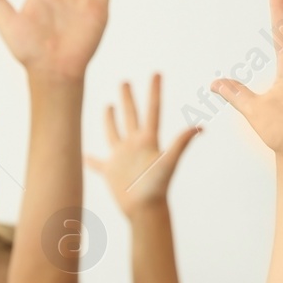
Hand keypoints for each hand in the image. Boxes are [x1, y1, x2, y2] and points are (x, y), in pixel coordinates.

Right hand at [86, 75, 200, 213]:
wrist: (145, 210)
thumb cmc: (157, 188)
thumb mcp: (168, 162)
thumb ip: (181, 143)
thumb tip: (199, 128)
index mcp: (148, 140)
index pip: (152, 109)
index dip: (154, 91)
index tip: (156, 72)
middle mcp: (135, 145)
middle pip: (131, 115)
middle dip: (128, 98)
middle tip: (125, 81)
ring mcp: (122, 157)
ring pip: (113, 132)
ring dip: (110, 119)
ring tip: (108, 105)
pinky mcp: (111, 171)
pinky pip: (97, 163)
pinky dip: (90, 159)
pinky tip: (83, 154)